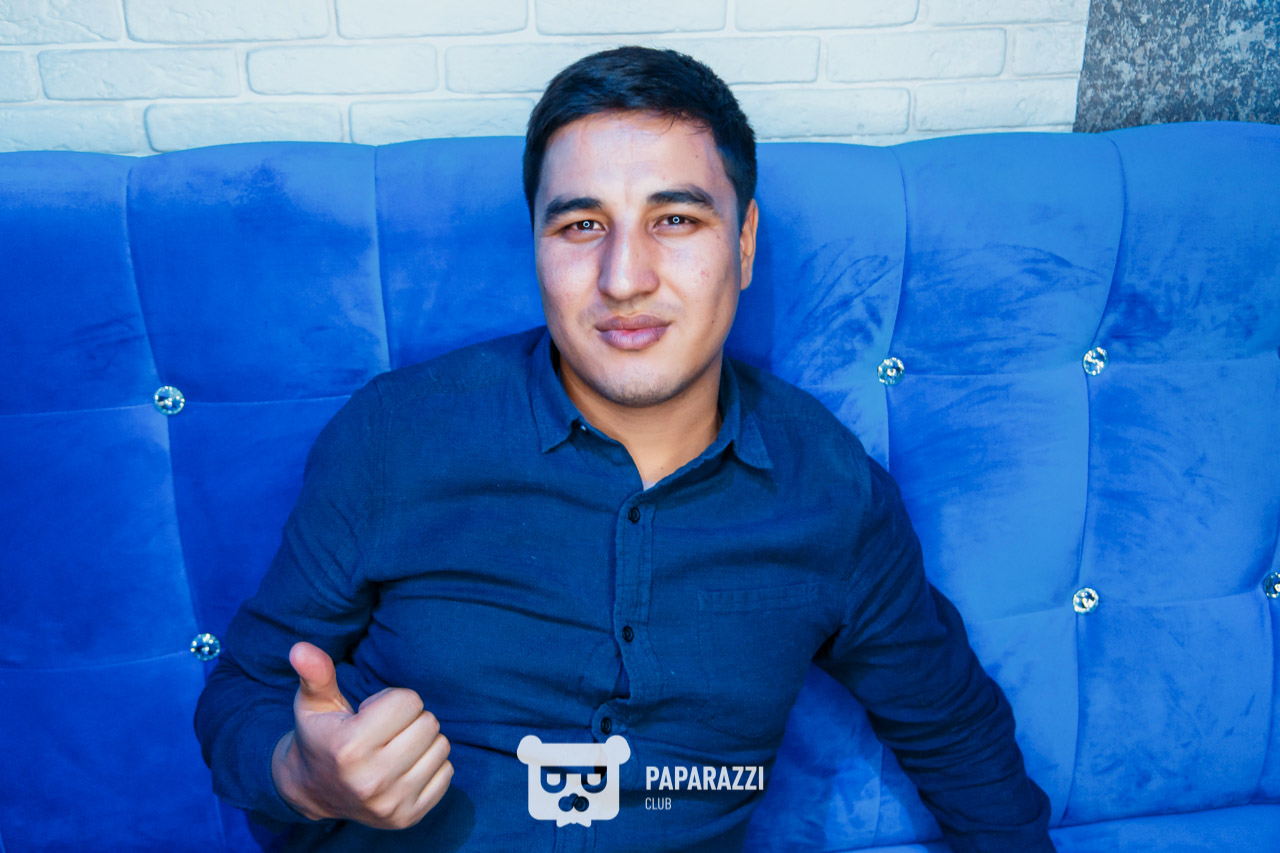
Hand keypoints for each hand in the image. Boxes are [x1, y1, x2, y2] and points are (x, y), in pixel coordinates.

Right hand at [270, 641, 453, 828]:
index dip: (393, 700)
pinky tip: (403, 768)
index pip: (409, 701)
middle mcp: (371, 781)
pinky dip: (431, 765)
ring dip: (422, 741)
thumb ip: (314, 674)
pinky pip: (447, 773)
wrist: (313, 791)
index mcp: (349, 748)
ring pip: (441, 747)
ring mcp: (391, 804)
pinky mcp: (407, 817)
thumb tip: (300, 648)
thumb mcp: (314, 703)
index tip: (371, 714)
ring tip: (393, 748)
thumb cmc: (321, 735)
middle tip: (384, 732)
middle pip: (429, 723)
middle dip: (410, 719)